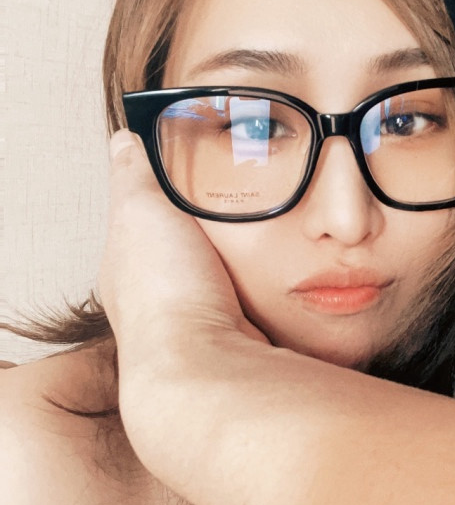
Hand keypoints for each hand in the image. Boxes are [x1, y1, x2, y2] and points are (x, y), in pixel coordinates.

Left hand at [98, 130, 269, 496]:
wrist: (205, 365)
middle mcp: (163, 289)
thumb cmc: (166, 290)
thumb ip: (135, 175)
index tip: (201, 168)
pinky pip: (251, 288)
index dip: (171, 189)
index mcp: (133, 258)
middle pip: (190, 240)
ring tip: (272, 215)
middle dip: (214, 217)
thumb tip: (124, 140)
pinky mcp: (237, 328)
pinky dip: (263, 272)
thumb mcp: (141, 213)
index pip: (148, 213)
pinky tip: (279, 258)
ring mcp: (201, 311)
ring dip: (244, 245)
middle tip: (246, 189)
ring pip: (224, 264)